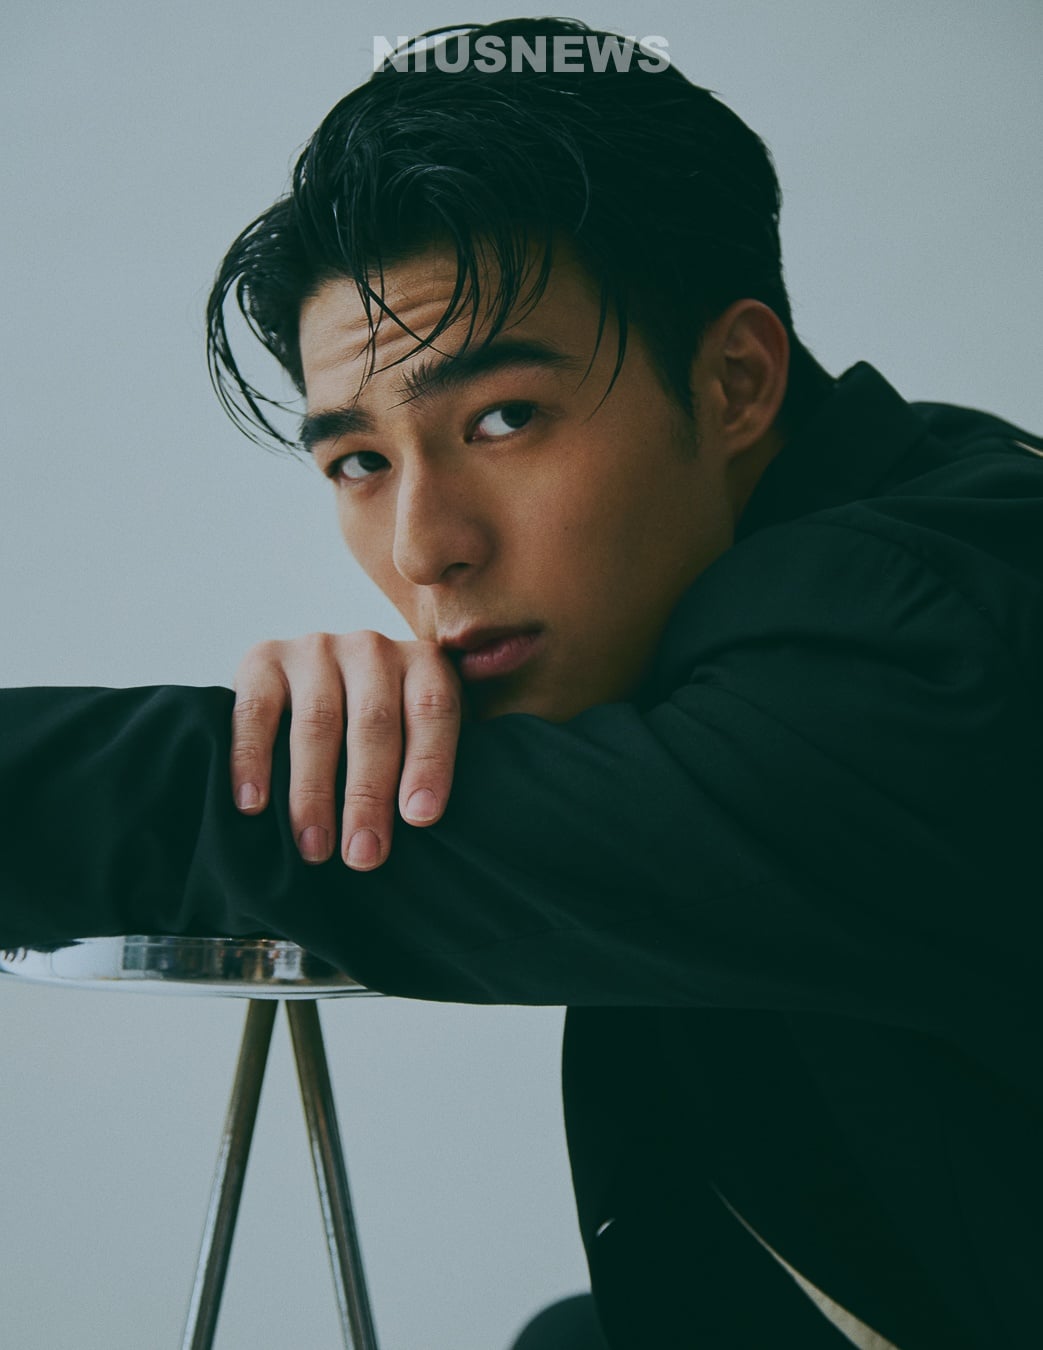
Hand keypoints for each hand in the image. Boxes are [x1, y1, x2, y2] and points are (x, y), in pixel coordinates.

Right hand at [230, 632, 461, 868]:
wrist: (318, 686)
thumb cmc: (385, 733)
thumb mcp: (419, 735)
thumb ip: (430, 765)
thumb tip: (425, 825)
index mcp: (423, 664)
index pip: (432, 710)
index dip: (428, 763)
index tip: (419, 818)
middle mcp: (371, 649)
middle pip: (374, 723)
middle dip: (368, 796)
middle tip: (363, 856)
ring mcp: (315, 650)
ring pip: (317, 723)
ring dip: (314, 793)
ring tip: (315, 848)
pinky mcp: (263, 658)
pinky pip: (255, 712)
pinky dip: (251, 760)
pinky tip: (253, 804)